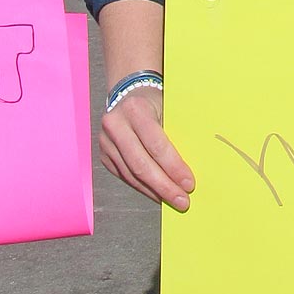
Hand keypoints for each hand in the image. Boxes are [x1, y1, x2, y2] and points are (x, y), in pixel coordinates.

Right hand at [99, 87, 194, 210]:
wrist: (130, 92)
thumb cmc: (157, 101)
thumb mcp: (167, 107)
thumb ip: (175, 133)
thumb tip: (190, 168)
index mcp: (135, 109)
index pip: (156, 144)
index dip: (173, 167)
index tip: (190, 184)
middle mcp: (115, 125)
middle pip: (141, 164)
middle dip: (164, 186)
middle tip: (183, 201)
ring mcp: (106, 141)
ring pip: (131, 174)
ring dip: (154, 191)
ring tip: (173, 200)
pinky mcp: (104, 155)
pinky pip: (125, 176)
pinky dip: (143, 187)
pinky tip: (158, 193)